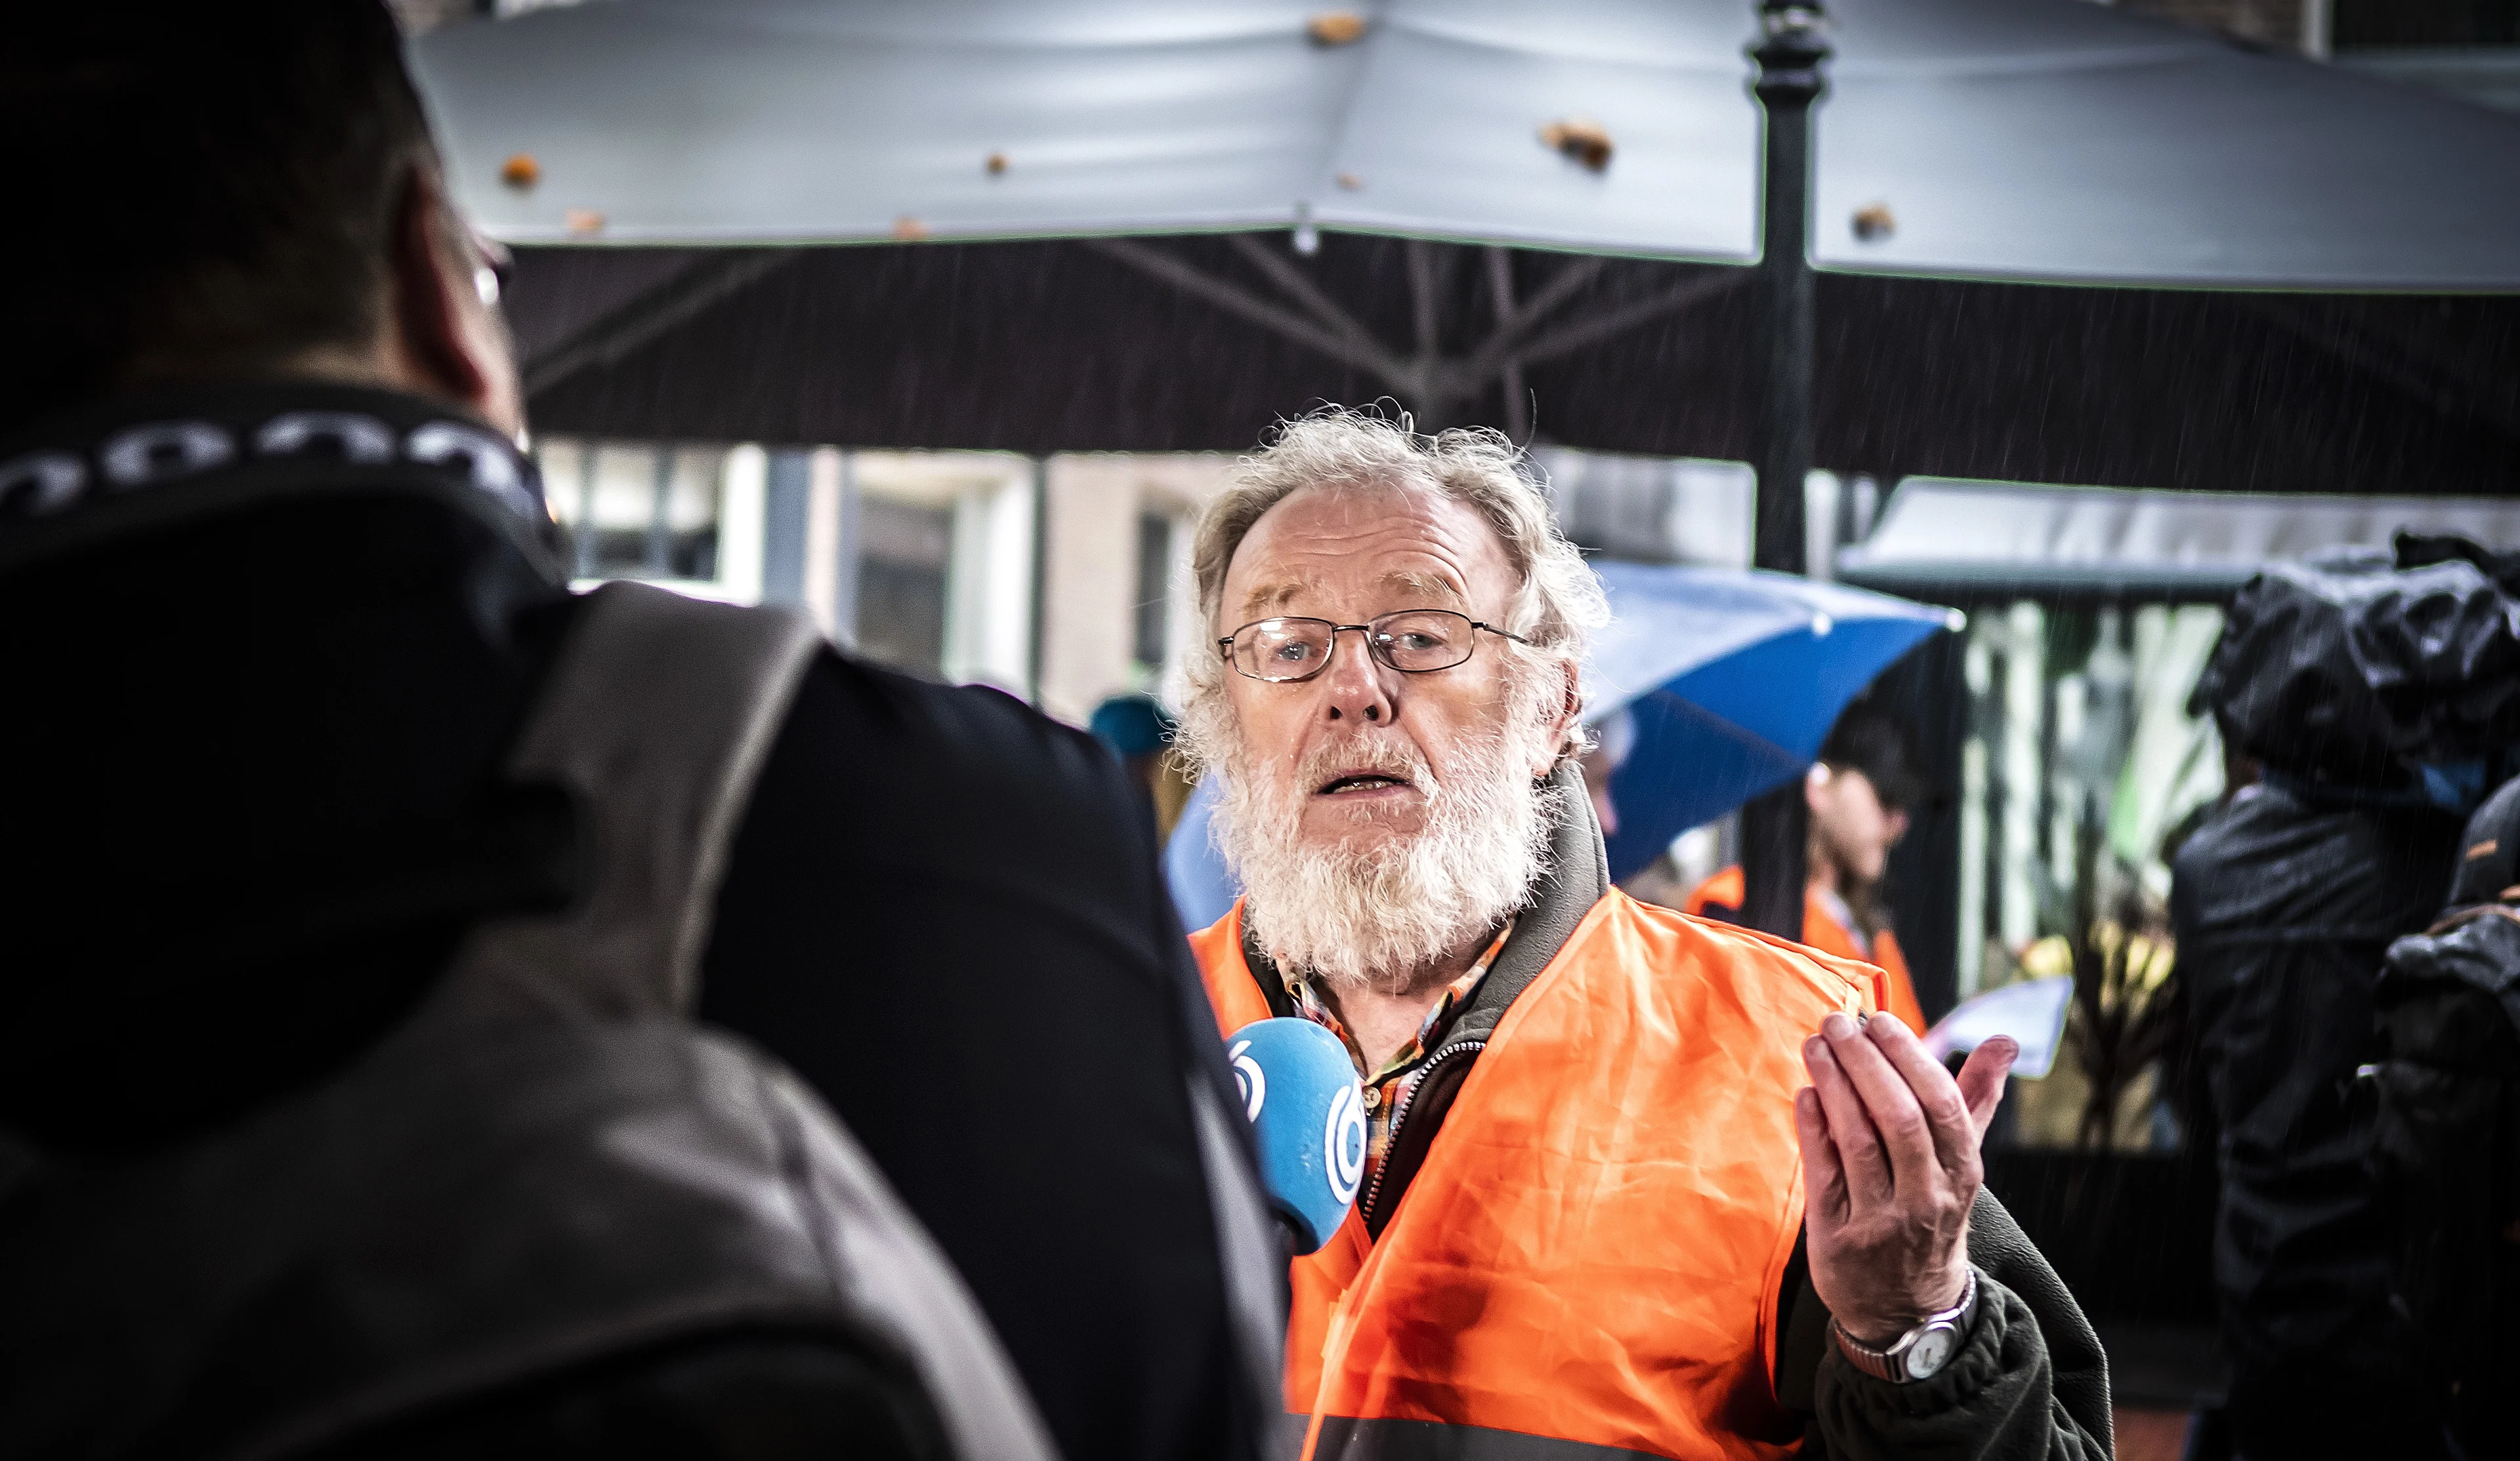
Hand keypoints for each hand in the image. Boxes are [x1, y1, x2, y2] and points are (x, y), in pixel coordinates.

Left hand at [1793, 1011, 2016, 1345]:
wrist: (1906, 1309)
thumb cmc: (1930, 1212)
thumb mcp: (1959, 1165)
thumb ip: (1976, 1099)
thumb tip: (2004, 1040)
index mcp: (1961, 1175)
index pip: (1941, 1105)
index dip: (1909, 1056)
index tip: (1879, 1019)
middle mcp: (1927, 1199)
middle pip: (1898, 1118)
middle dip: (1865, 1062)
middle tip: (1838, 1022)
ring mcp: (1882, 1222)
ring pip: (1857, 1140)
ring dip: (1833, 1083)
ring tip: (1816, 1044)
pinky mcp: (1838, 1240)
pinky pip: (1823, 1171)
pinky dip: (1812, 1126)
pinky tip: (1806, 1091)